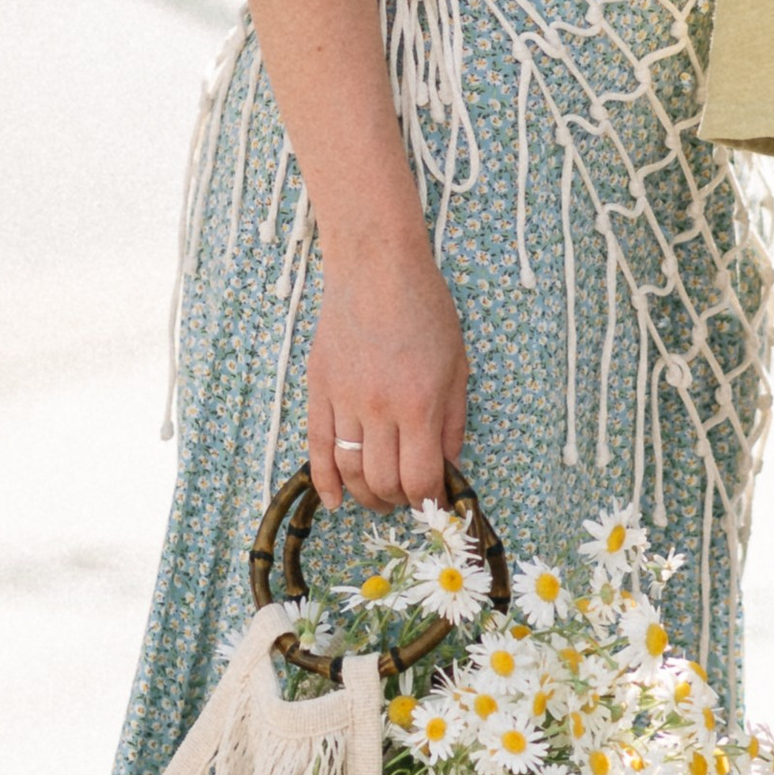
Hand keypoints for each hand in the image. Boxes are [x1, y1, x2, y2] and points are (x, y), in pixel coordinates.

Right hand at [305, 227, 469, 511]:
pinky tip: (335, 501)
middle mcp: (379, 408)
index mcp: (419, 403)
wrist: (376, 268)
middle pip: (383, 481)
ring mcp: (344, 399)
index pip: (420, 478)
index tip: (434, 506)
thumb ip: (453, 423)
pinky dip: (324, 481)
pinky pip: (317, 447)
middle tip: (408, 501)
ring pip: (350, 470)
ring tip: (380, 499)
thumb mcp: (456, 367)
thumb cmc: (425, 311)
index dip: (429, 503)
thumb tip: (448, 469)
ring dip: (366, 495)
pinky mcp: (318, 389)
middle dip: (399, 501)